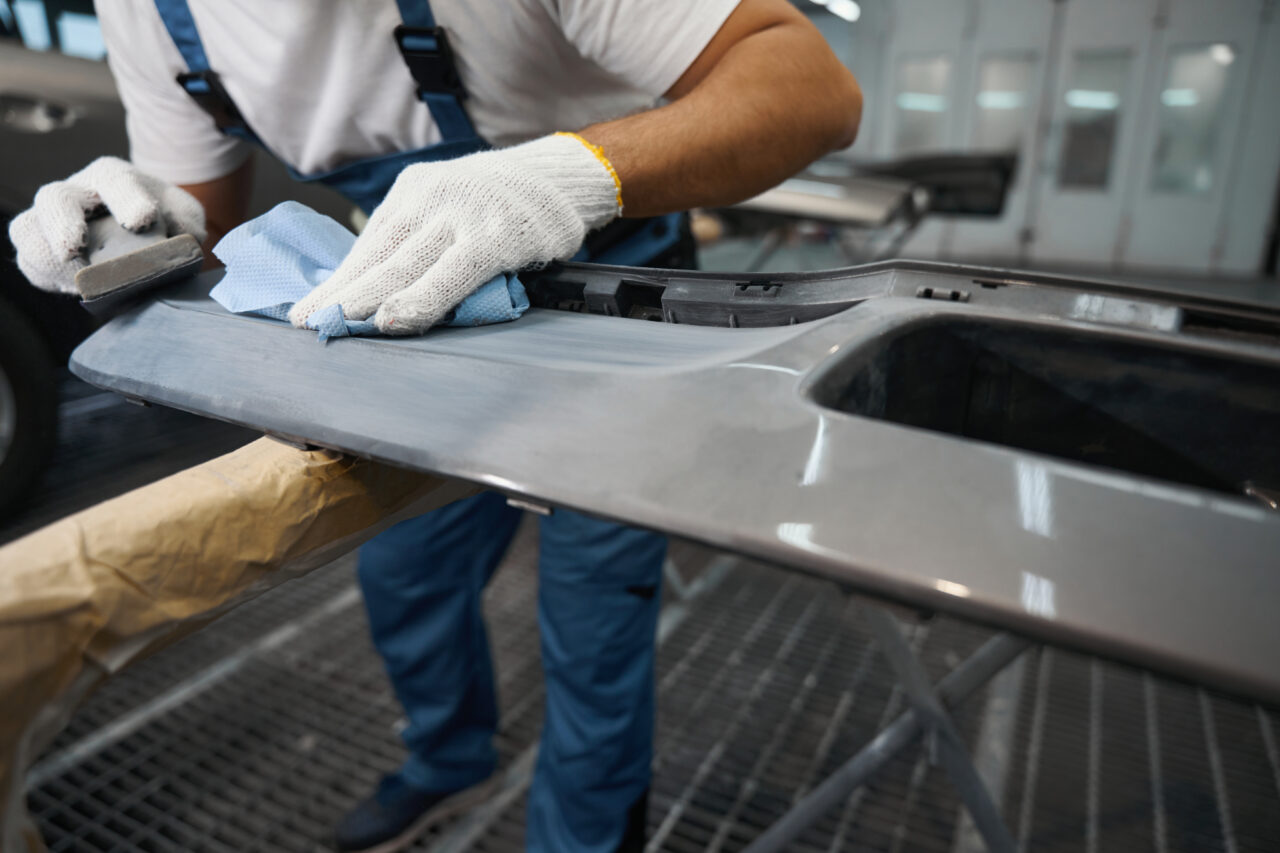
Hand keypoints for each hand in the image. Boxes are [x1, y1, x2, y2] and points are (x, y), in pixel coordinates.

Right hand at [7, 157, 205, 294]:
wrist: (144, 236)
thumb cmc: (163, 218)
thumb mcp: (183, 213)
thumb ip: (185, 220)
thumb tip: (178, 233)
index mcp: (113, 178)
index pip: (115, 180)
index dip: (127, 199)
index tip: (144, 220)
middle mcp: (76, 193)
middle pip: (54, 198)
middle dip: (63, 223)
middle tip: (76, 247)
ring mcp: (52, 221)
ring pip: (28, 229)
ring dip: (47, 256)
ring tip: (76, 277)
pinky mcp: (42, 249)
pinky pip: (30, 262)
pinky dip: (46, 275)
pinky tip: (72, 286)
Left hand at [289, 133, 620, 334]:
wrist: (563, 177)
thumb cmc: (505, 204)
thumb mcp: (452, 207)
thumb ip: (421, 242)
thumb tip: (376, 290)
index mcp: (414, 192)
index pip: (369, 245)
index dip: (337, 282)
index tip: (307, 313)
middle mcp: (432, 198)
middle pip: (378, 255)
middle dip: (341, 295)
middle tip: (309, 326)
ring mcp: (463, 216)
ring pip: (405, 265)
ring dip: (367, 301)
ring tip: (337, 327)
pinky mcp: (495, 238)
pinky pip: (450, 276)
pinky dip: (419, 301)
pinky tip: (394, 321)